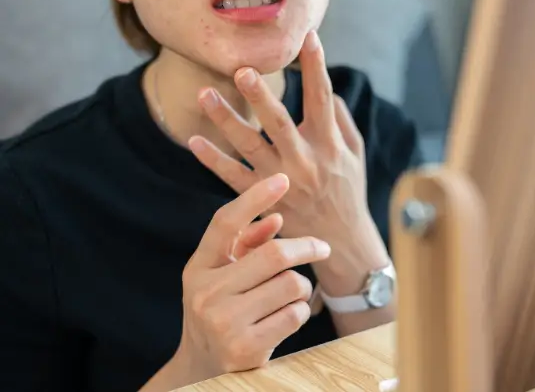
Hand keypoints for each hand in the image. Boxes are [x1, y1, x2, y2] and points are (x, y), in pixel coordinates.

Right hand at [173, 173, 330, 383]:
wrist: (202, 369)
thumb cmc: (220, 310)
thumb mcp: (222, 276)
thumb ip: (245, 246)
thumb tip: (276, 218)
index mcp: (198, 268)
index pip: (224, 224)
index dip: (254, 198)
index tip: (282, 179)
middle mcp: (206, 292)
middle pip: (273, 254)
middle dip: (306, 247)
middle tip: (322, 247)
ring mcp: (224, 322)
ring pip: (291, 284)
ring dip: (302, 287)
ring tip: (291, 296)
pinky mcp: (245, 348)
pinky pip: (295, 314)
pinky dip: (300, 311)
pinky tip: (286, 317)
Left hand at [189, 31, 389, 291]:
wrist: (341, 243)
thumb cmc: (348, 193)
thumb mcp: (355, 156)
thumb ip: (342, 122)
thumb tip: (328, 90)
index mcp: (329, 145)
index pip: (322, 98)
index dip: (316, 66)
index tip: (307, 36)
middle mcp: (305, 160)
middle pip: (279, 122)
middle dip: (260, 95)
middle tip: (241, 69)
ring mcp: (281, 181)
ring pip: (250, 146)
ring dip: (226, 120)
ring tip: (204, 95)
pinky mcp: (263, 200)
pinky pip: (232, 177)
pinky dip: (213, 160)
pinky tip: (194, 142)